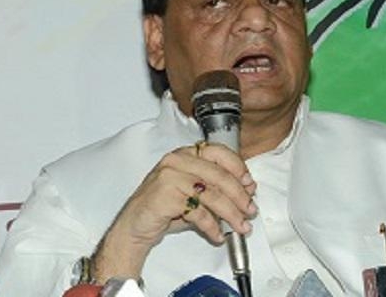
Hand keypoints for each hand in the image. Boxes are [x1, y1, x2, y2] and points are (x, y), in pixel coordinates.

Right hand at [91, 142, 256, 282]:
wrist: (135, 226)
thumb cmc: (165, 208)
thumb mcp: (194, 193)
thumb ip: (217, 188)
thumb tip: (247, 191)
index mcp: (186, 154)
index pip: (218, 152)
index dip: (238, 168)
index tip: (250, 185)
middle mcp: (177, 161)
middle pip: (219, 176)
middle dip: (240, 196)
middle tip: (250, 211)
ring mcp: (170, 176)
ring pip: (212, 195)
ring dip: (231, 214)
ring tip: (240, 226)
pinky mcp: (165, 195)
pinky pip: (198, 212)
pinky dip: (212, 227)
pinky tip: (217, 235)